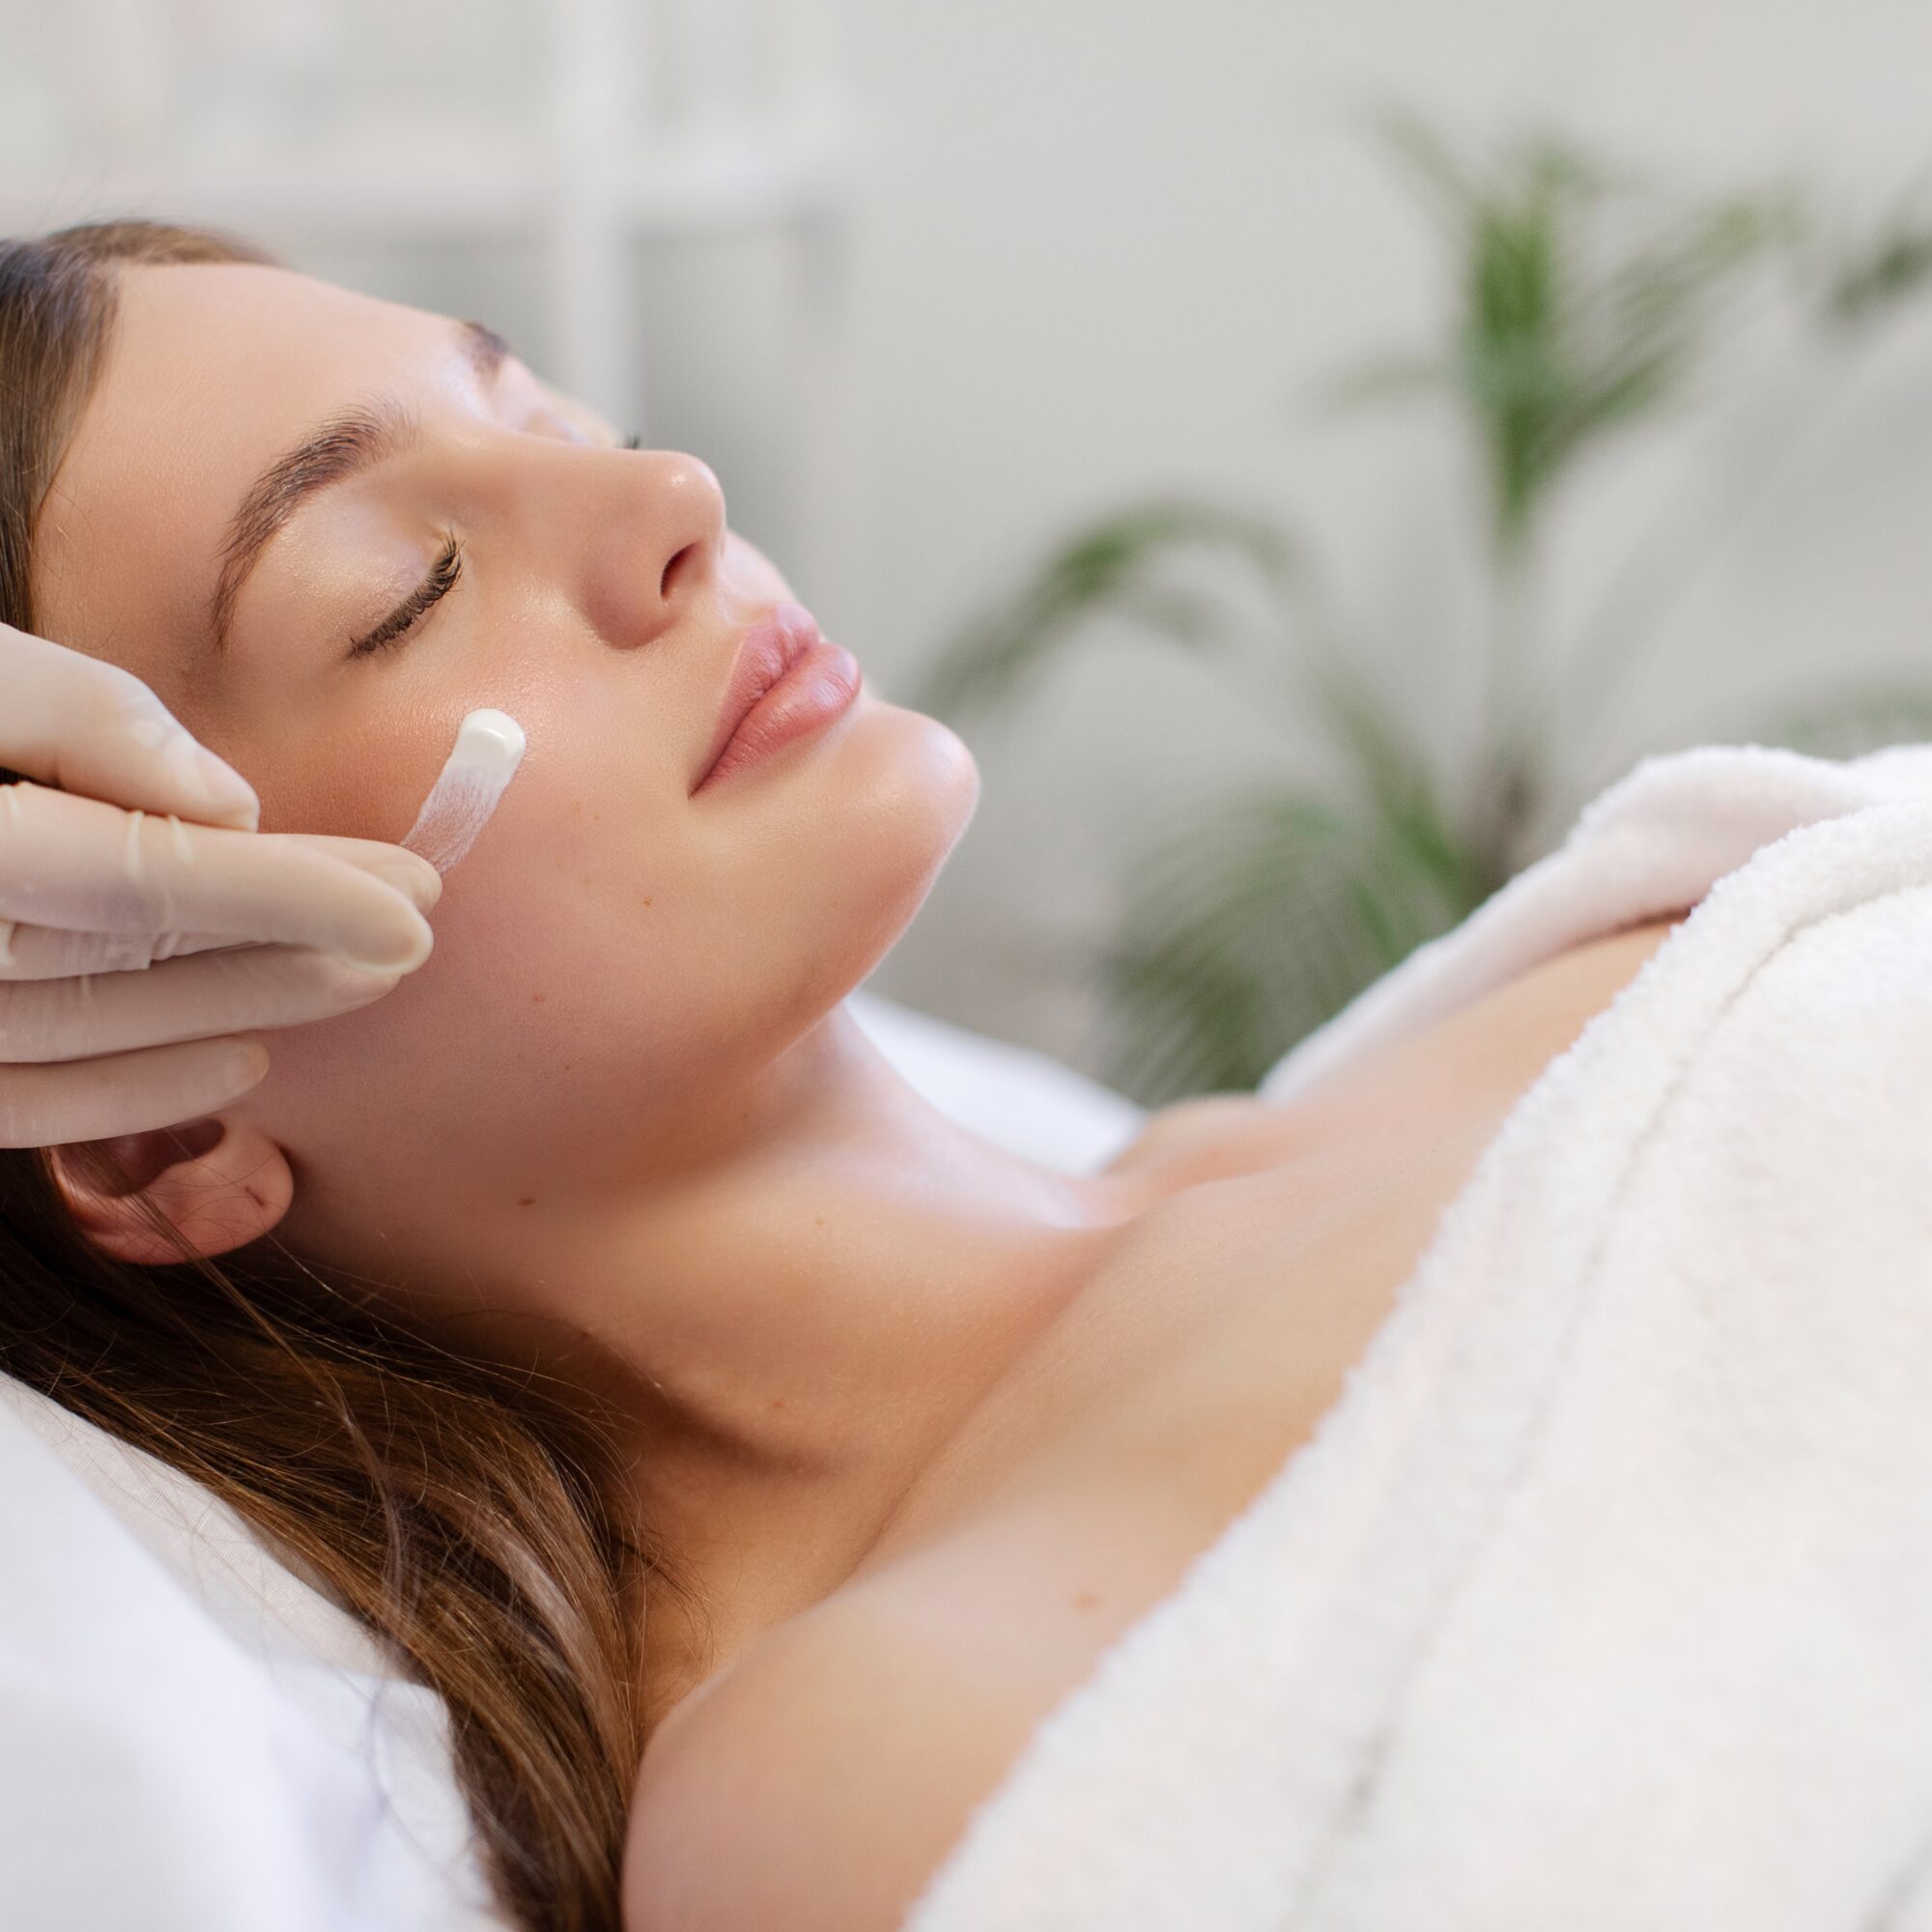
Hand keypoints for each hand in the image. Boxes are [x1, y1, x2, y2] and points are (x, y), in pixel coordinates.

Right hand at [0, 622, 438, 1146]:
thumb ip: (70, 709)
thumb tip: (225, 802)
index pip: (148, 876)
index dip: (295, 890)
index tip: (421, 897)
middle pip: (137, 960)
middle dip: (296, 947)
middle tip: (421, 934)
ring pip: (90, 1035)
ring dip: (239, 1014)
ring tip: (362, 988)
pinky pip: (15, 1100)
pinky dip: (133, 1089)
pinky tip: (242, 1065)